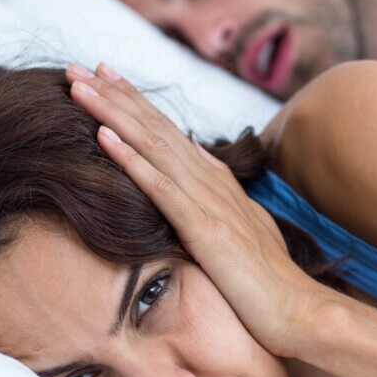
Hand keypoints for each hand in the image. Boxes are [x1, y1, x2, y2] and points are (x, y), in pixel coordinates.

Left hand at [65, 62, 329, 355]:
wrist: (299, 310)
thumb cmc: (268, 283)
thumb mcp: (240, 234)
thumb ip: (217, 205)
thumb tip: (194, 179)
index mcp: (218, 182)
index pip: (169, 133)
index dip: (135, 103)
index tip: (105, 79)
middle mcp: (212, 181)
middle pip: (156, 127)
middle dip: (114, 95)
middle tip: (77, 66)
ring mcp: (209, 201)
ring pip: (152, 145)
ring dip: (113, 113)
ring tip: (79, 87)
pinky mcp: (204, 227)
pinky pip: (160, 187)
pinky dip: (131, 159)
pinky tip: (103, 137)